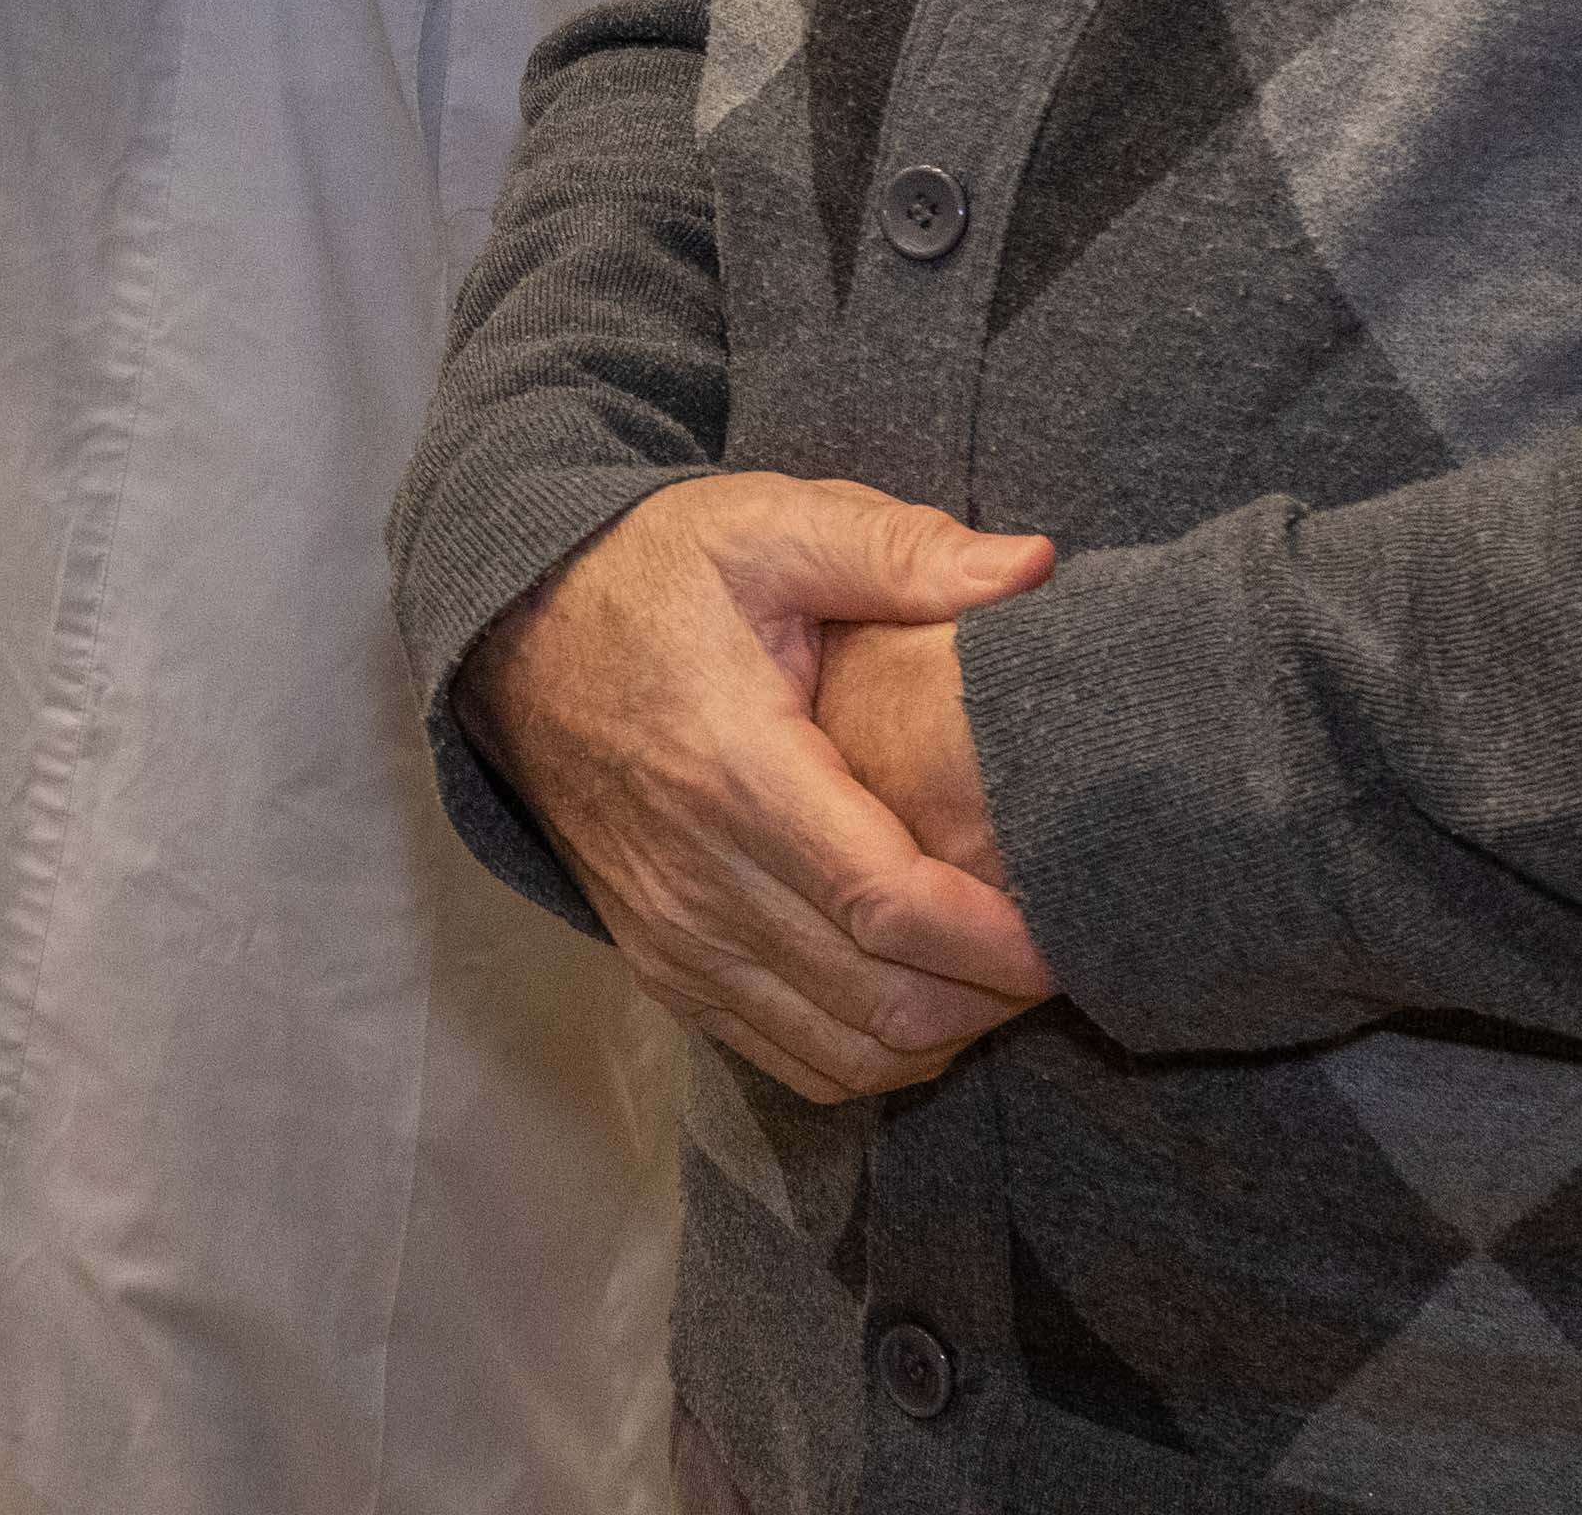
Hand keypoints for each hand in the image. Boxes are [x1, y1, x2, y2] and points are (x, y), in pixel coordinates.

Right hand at [464, 477, 1062, 1103]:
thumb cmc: (655, 573)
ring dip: (943, 1037)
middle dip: (992, 999)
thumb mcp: (769, 524)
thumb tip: (1033, 565)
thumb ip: (902, 549)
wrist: (511, 633)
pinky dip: (873, 1055)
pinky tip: (926, 1000)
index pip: (887, 904)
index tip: (1070, 931)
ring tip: (1005, 977)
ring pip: (842, 1050)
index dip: (995, 940)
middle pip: (879, 999)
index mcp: (737, 770)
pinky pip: (787, 1058)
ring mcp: (675, 935)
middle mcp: (699, 876)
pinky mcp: (663, 964)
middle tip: (1066, 951)